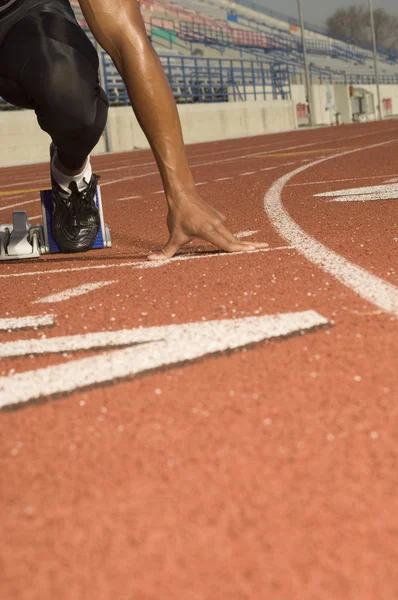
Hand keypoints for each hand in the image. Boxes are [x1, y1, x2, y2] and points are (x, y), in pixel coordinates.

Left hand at [147, 192, 267, 259]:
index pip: (227, 244)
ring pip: (230, 237)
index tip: (256, 250)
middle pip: (235, 240)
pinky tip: (236, 243)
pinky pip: (226, 232)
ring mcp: (220, 220)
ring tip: (257, 248)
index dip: (241, 249)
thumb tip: (150, 259)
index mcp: (209, 230)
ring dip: (240, 244)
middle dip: (250, 246)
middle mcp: (218, 225)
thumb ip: (165, 251)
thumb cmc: (178, 215)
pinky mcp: (220, 218)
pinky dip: (231, 239)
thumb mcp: (173, 235)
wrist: (182, 194)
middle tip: (266, 248)